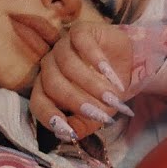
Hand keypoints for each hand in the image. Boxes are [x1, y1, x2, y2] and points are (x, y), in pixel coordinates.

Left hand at [29, 22, 134, 141]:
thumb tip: (67, 135)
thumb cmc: (106, 90)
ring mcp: (63, 46)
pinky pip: (81, 43)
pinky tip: (111, 74)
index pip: (39, 102)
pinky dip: (96, 60)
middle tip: (102, 114)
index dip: (51, 116)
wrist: (127, 63)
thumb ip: (82, 125)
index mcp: (48, 87)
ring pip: (68, 65)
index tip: (69, 130)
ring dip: (92, 84)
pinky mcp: (79, 31)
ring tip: (114, 97)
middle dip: (78, 101)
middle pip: (53, 84)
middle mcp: (50, 66)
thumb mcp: (97, 113)